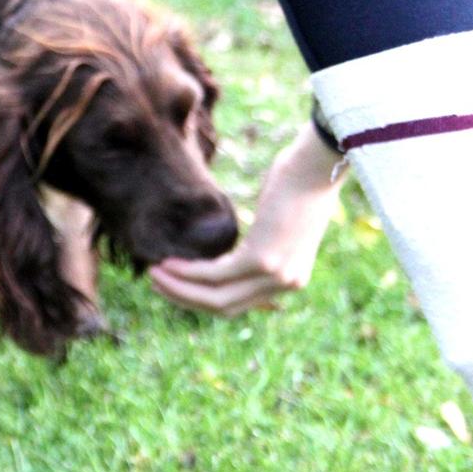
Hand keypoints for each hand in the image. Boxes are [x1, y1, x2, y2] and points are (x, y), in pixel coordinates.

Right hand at [150, 123, 344, 315]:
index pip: (239, 302)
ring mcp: (275, 275)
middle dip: (184, 298)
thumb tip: (239, 247)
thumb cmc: (298, 184)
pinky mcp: (261, 260)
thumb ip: (262, 242)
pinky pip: (215, 274)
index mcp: (290, 279)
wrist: (318, 165)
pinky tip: (168, 264)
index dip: (201, 298)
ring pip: (215, 297)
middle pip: (223, 307)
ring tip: (154, 274)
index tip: (175, 285)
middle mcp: (285, 284)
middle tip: (157, 284)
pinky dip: (188, 272)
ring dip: (178, 287)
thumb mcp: (280, 222)